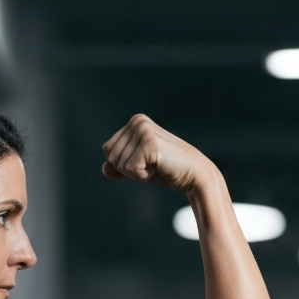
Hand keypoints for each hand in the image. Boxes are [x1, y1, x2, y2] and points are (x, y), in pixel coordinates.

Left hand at [102, 114, 217, 192]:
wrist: (195, 176)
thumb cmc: (168, 170)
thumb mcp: (139, 167)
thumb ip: (120, 167)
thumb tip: (104, 169)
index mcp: (135, 121)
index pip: (108, 149)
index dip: (124, 164)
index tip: (146, 162)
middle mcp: (138, 121)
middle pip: (111, 156)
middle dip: (129, 169)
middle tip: (153, 166)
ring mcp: (143, 130)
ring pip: (118, 164)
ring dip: (136, 173)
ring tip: (157, 166)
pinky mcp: (149, 144)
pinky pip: (129, 169)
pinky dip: (141, 176)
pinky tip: (158, 169)